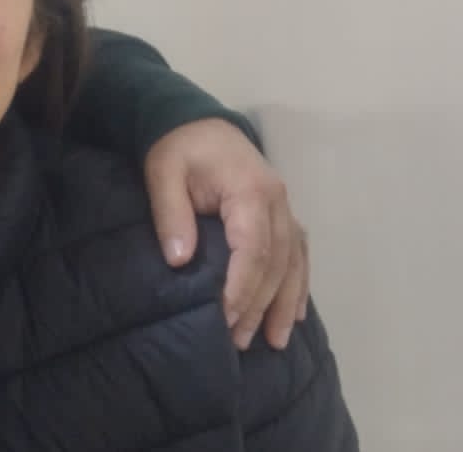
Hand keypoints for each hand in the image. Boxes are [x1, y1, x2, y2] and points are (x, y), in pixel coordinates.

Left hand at [143, 118, 308, 350]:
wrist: (196, 120)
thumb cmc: (178, 148)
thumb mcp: (163, 173)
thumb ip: (172, 215)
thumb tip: (181, 260)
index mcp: (250, 190)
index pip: (253, 248)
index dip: (242, 287)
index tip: (224, 318)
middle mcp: (277, 200)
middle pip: (276, 262)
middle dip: (259, 305)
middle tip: (238, 340)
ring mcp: (285, 206)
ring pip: (295, 261)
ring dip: (286, 302)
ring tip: (275, 341)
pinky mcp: (283, 211)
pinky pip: (299, 251)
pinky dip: (299, 283)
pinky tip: (296, 312)